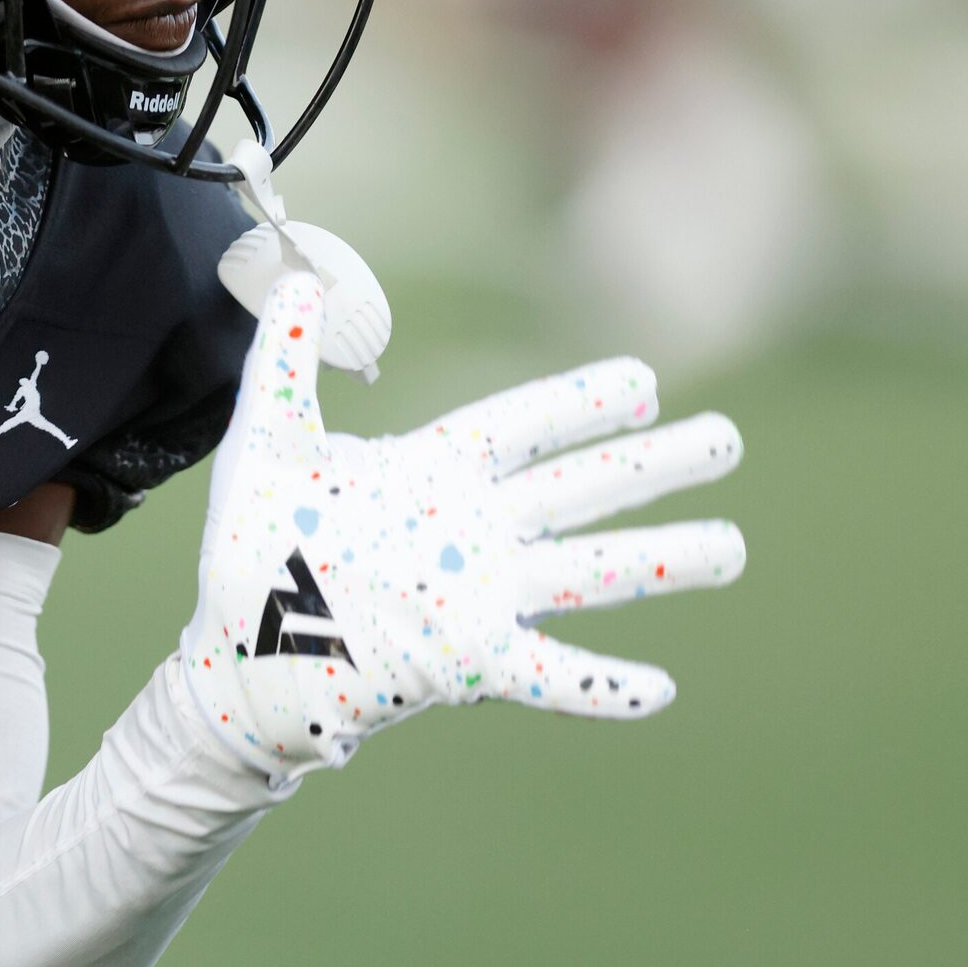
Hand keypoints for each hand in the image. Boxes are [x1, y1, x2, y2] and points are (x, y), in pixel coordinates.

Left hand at [178, 273, 745, 778]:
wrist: (234, 647)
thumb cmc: (249, 544)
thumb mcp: (265, 442)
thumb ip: (284, 361)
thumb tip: (295, 275)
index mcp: (432, 471)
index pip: (521, 426)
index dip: (579, 404)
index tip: (643, 381)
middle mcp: (471, 530)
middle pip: (578, 489)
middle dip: (653, 466)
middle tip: (727, 439)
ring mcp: (476, 597)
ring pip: (586, 571)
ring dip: (660, 560)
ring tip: (732, 546)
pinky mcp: (465, 663)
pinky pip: (547, 675)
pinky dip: (599, 685)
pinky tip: (658, 691)